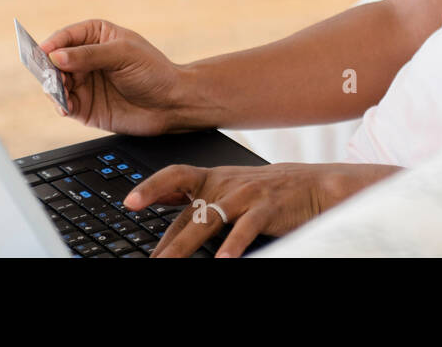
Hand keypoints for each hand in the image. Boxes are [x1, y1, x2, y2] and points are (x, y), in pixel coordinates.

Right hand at [40, 19, 195, 136]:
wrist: (171, 103)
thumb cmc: (154, 71)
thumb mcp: (124, 55)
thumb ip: (90, 55)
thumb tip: (57, 56)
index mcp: (95, 36)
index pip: (65, 36)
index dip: (52, 44)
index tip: (43, 53)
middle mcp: (85, 58)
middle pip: (54, 61)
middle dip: (49, 69)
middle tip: (52, 77)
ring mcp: (82, 83)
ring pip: (54, 83)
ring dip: (53, 88)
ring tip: (62, 93)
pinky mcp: (84, 106)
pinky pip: (63, 104)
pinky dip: (60, 105)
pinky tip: (66, 107)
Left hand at [126, 162, 401, 257]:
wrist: (311, 184)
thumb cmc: (265, 192)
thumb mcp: (227, 189)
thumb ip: (196, 199)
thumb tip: (160, 215)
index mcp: (212, 178)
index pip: (175, 178)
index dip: (152, 187)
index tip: (130, 201)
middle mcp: (225, 184)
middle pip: (188, 212)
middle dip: (165, 240)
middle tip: (149, 260)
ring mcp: (245, 195)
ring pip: (208, 221)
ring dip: (186, 246)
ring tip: (168, 264)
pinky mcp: (267, 208)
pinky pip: (246, 228)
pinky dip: (233, 246)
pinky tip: (223, 261)